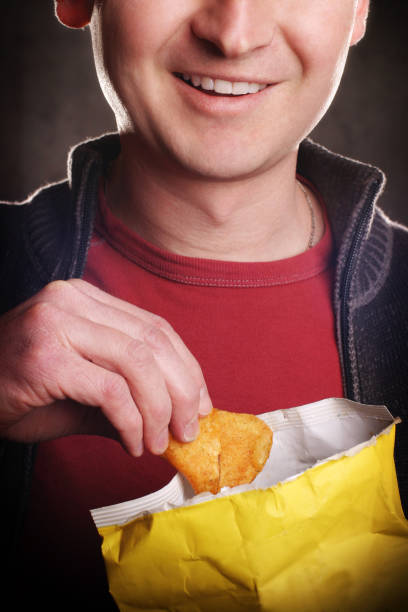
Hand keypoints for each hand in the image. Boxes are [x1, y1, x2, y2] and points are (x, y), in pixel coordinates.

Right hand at [0, 279, 211, 455]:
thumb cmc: (22, 390)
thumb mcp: (84, 387)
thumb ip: (130, 393)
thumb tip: (179, 418)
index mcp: (86, 298)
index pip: (154, 327)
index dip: (186, 367)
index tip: (201, 403)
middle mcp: (73, 300)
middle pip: (153, 341)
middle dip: (182, 391)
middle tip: (189, 430)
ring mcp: (57, 323)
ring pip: (138, 363)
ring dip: (159, 410)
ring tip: (160, 443)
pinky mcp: (46, 356)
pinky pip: (111, 390)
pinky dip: (132, 422)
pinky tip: (133, 443)